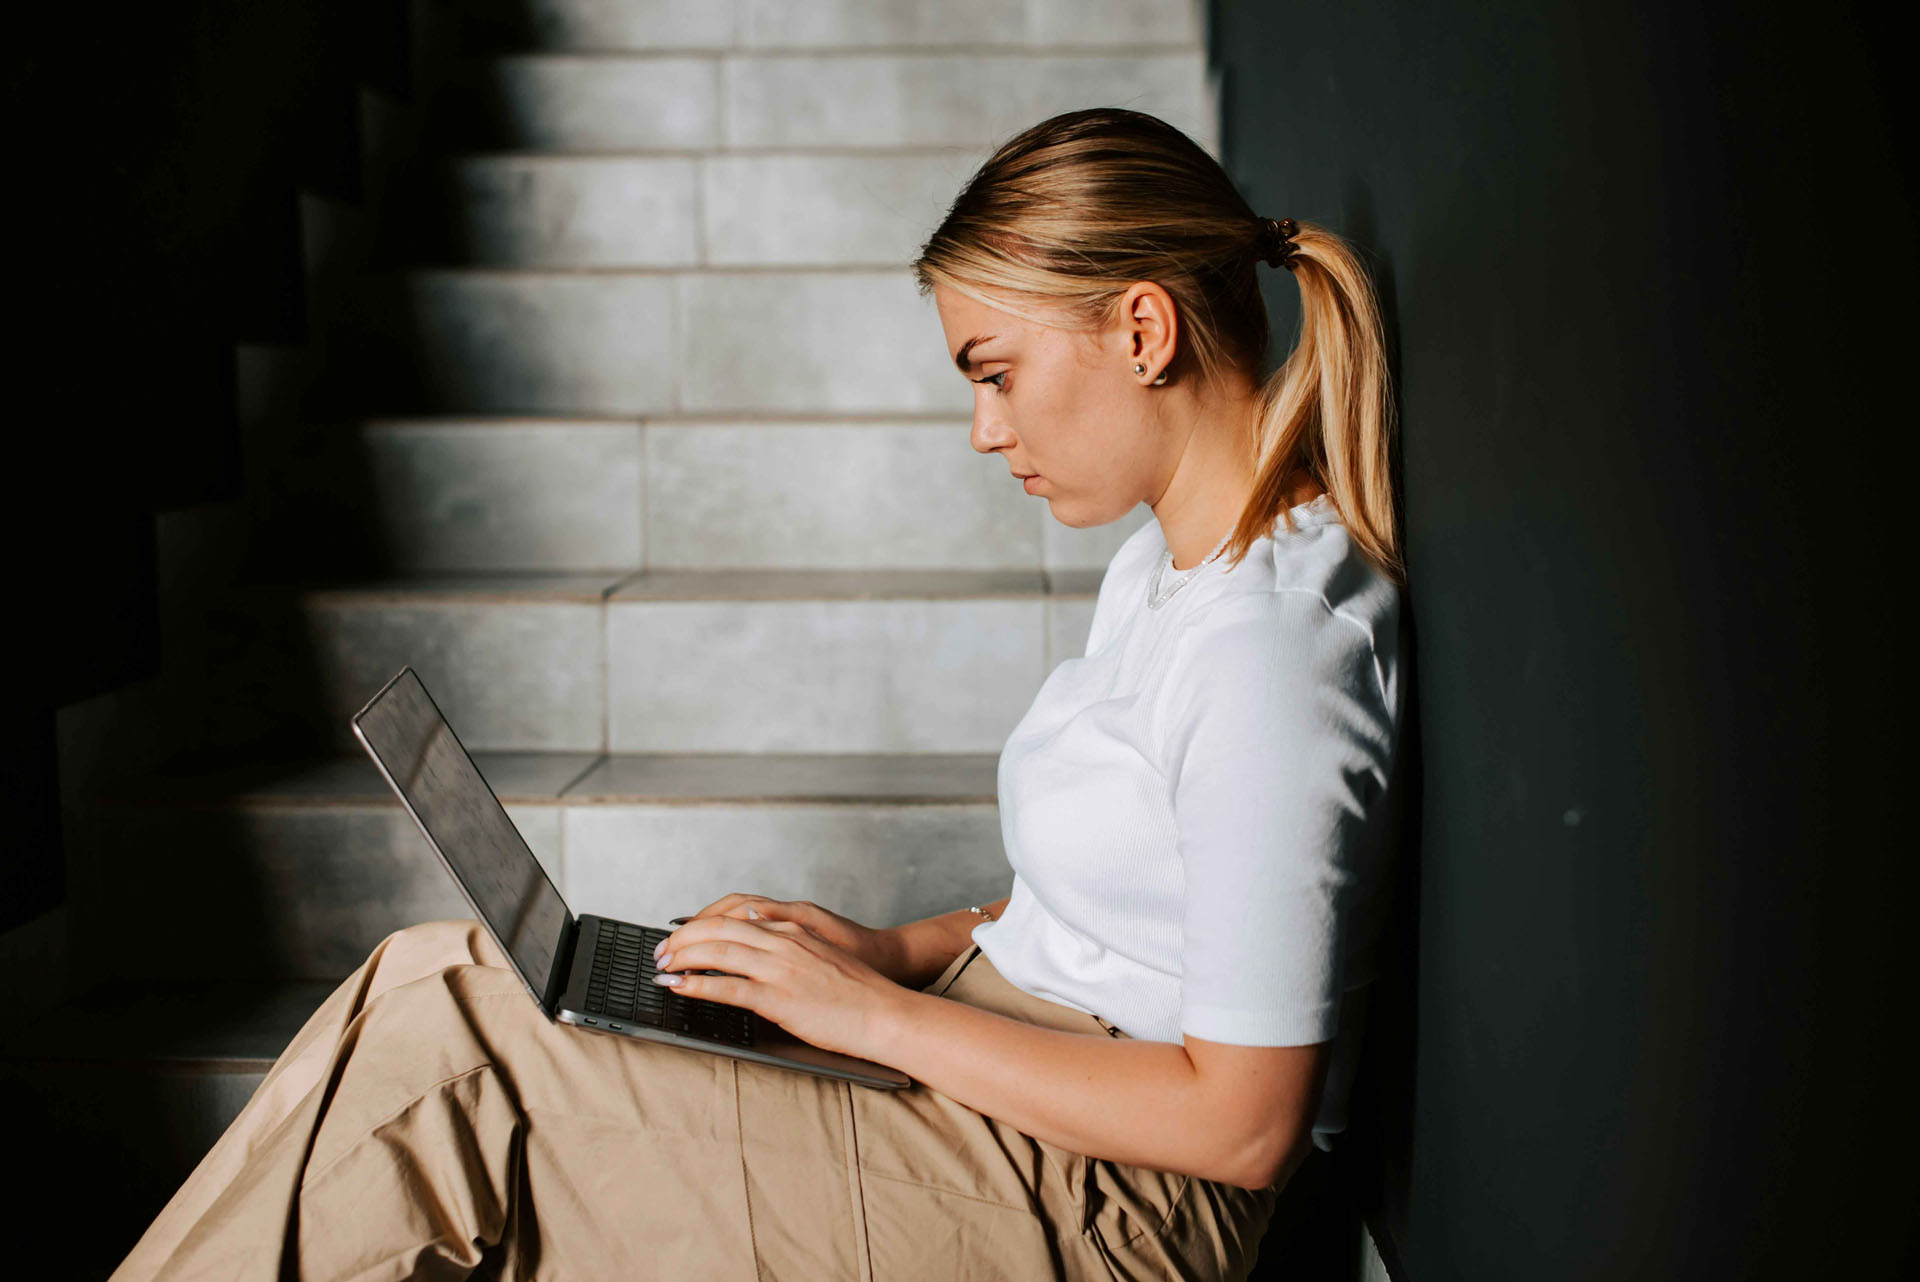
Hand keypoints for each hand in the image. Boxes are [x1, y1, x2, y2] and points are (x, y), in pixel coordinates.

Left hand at [650, 913, 906, 1061]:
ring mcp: (780, 969)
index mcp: (791, 930)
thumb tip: (753, 942)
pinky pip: (727, 988)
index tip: (681, 936)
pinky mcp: (779, 998)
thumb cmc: (856, 992)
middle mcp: (782, 942)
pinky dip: (696, 986)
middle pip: (717, 929)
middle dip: (682, 938)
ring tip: (661, 966)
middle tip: (661, 951)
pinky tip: (678, 987)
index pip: (733, 917)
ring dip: (681, 958)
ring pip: (717, 952)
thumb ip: (788, 946)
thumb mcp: (819, 955)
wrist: (885, 1014)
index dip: (700, 925)